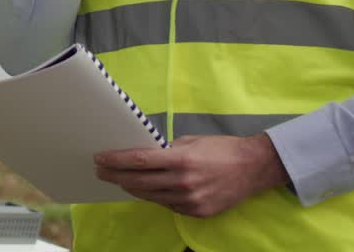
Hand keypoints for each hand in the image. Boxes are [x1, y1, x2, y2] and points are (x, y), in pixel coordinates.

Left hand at [94, 133, 288, 217]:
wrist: (253, 168)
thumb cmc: (222, 149)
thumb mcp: (192, 141)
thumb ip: (167, 149)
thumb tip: (144, 154)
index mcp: (181, 159)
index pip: (138, 160)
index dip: (115, 160)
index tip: (100, 158)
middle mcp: (182, 182)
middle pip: (138, 182)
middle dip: (116, 176)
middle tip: (101, 171)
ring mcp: (189, 201)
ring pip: (150, 196)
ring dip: (132, 188)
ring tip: (120, 180)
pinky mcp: (196, 212)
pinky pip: (167, 204)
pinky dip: (155, 196)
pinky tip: (147, 189)